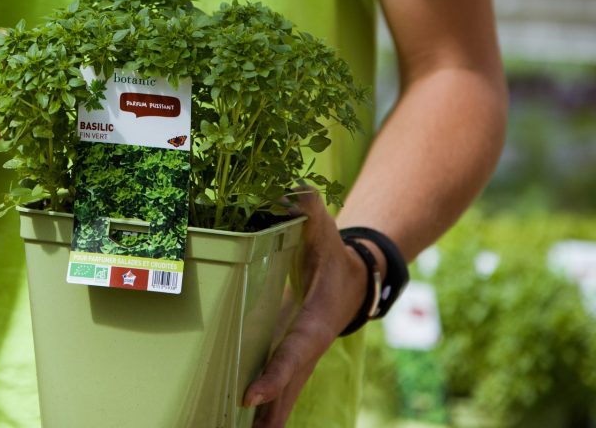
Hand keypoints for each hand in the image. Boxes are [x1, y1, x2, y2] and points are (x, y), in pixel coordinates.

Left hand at [243, 190, 371, 426]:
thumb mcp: (323, 229)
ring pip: (284, 397)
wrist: (354, 277)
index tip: (250, 395)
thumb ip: (309, 210)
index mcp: (315, 321)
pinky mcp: (292, 360)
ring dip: (265, 421)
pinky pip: (279, 389)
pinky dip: (264, 411)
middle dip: (269, 415)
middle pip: (288, 388)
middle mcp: (308, 347)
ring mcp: (301, 358)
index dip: (274, 374)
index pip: (293, 352)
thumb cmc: (331, 252)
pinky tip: (243, 425)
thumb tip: (296, 192)